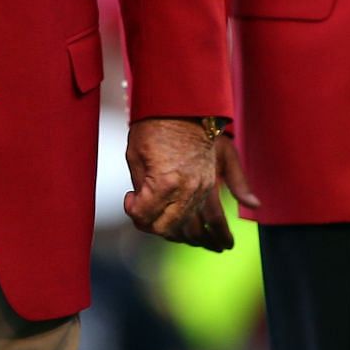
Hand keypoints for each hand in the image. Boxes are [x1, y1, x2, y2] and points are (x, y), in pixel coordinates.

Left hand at [125, 118, 229, 250]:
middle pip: (170, 228)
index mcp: (165, 184)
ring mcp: (203, 187)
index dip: (133, 212)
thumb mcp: (136, 157)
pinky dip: (213, 226)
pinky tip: (220, 241)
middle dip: (156, 228)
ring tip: (193, 246)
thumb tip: (143, 208)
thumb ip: (142, 190)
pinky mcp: (211, 181)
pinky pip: (215, 211)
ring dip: (192, 238)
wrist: (185, 103)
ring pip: (196, 225)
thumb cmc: (155, 125)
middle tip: (147, 219)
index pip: (145, 218)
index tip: (129, 197)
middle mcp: (188, 190)